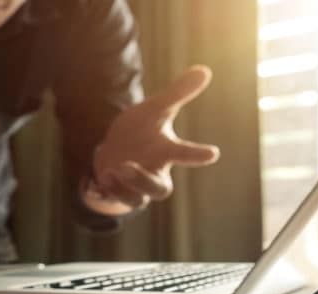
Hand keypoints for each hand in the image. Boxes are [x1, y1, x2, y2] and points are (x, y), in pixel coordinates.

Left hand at [88, 65, 220, 216]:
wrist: (115, 147)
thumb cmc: (141, 129)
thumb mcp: (155, 109)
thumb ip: (178, 93)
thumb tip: (205, 70)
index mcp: (166, 151)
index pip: (184, 154)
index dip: (197, 154)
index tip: (213, 153)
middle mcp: (155, 172)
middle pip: (160, 189)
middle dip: (145, 181)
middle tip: (127, 166)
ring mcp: (137, 186)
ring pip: (139, 197)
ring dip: (126, 185)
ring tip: (115, 168)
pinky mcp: (121, 193)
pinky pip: (120, 199)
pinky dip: (113, 189)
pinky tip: (104, 175)